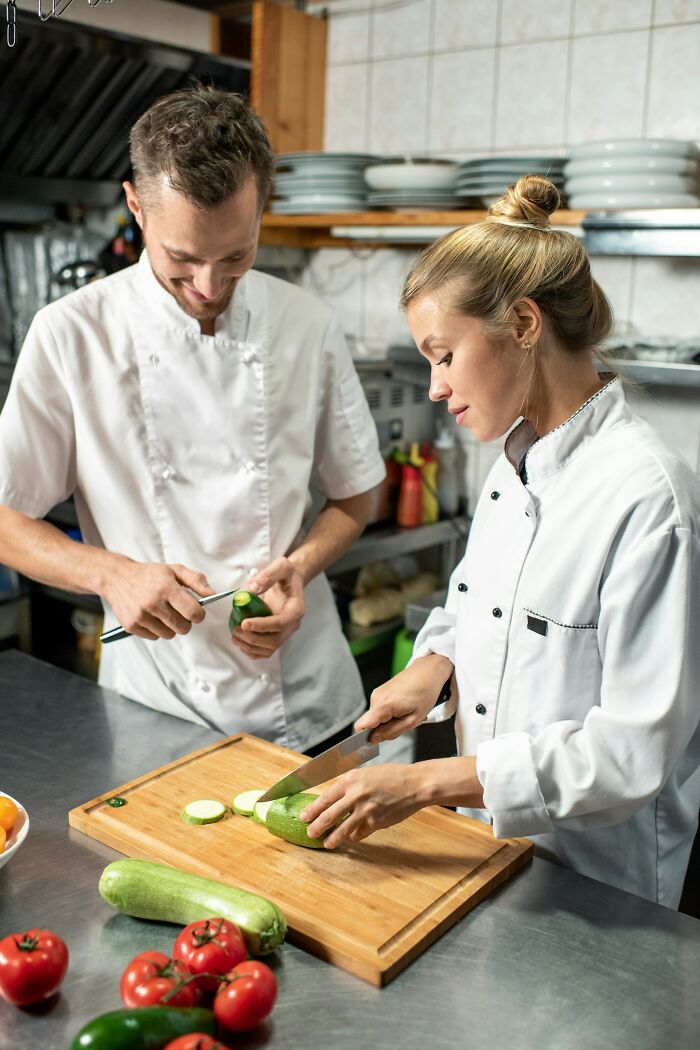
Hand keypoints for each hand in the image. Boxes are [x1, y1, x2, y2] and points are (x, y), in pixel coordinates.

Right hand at [103, 559, 213, 639]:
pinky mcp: (131, 626)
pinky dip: (156, 630)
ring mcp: (140, 616)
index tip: (196, 611)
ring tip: (163, 613)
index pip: (193, 612)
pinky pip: (154, 637)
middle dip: (185, 622)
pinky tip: (151, 616)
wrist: (117, 578)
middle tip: (179, 612)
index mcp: (166, 587)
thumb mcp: (174, 570)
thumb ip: (196, 580)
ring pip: (169, 635)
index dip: (199, 615)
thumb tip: (213, 594)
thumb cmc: (150, 575)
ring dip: (170, 627)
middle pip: (183, 628)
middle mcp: (152, 603)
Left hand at [231, 556, 304, 659]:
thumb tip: (251, 590)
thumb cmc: (287, 575)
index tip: (245, 623)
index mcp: (295, 608)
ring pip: (269, 648)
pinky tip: (241, 642)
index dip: (262, 626)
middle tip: (235, 629)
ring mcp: (285, 632)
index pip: (281, 622)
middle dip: (252, 638)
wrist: (291, 581)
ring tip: (235, 635)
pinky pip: (266, 650)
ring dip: (250, 646)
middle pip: (275, 640)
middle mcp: (292, 624)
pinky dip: (252, 651)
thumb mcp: (280, 566)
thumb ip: (267, 576)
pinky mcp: (277, 636)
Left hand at [300, 763, 426, 848]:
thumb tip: (332, 799)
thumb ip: (349, 786)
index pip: (325, 797)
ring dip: (333, 838)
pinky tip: (352, 837)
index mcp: (351, 780)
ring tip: (326, 843)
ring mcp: (366, 810)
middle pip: (330, 815)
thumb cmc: (391, 776)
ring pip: (343, 829)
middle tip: (310, 833)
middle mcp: (356, 795)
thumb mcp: (365, 774)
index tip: (303, 817)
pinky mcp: (377, 822)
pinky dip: (355, 835)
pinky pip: (360, 833)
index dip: (312, 809)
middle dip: (317, 826)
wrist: (414, 784)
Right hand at [354, 653, 453, 743]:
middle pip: (371, 724)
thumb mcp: (413, 719)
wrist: (428, 671)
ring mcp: (378, 693)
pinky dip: (392, 713)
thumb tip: (373, 740)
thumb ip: (391, 732)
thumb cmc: (425, 692)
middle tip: (405, 722)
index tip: (376, 742)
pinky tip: (406, 707)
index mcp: (382, 705)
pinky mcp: (381, 692)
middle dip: (385, 729)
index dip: (365, 738)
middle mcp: (375, 698)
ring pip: (378, 718)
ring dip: (391, 721)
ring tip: (408, 713)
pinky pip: (382, 710)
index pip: (361, 727)